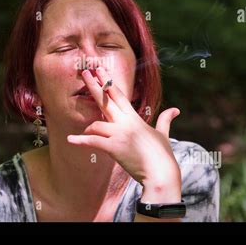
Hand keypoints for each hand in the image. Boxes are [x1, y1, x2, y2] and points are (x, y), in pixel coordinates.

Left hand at [67, 66, 181, 201]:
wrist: (161, 173)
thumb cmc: (162, 155)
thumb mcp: (163, 134)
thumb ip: (165, 120)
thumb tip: (175, 110)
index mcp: (135, 118)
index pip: (119, 96)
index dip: (108, 82)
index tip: (100, 71)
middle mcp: (126, 123)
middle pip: (106, 100)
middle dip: (95, 85)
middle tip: (86, 72)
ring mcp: (120, 134)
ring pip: (96, 124)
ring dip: (87, 128)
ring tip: (78, 136)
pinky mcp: (114, 147)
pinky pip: (93, 141)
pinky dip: (81, 141)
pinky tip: (70, 139)